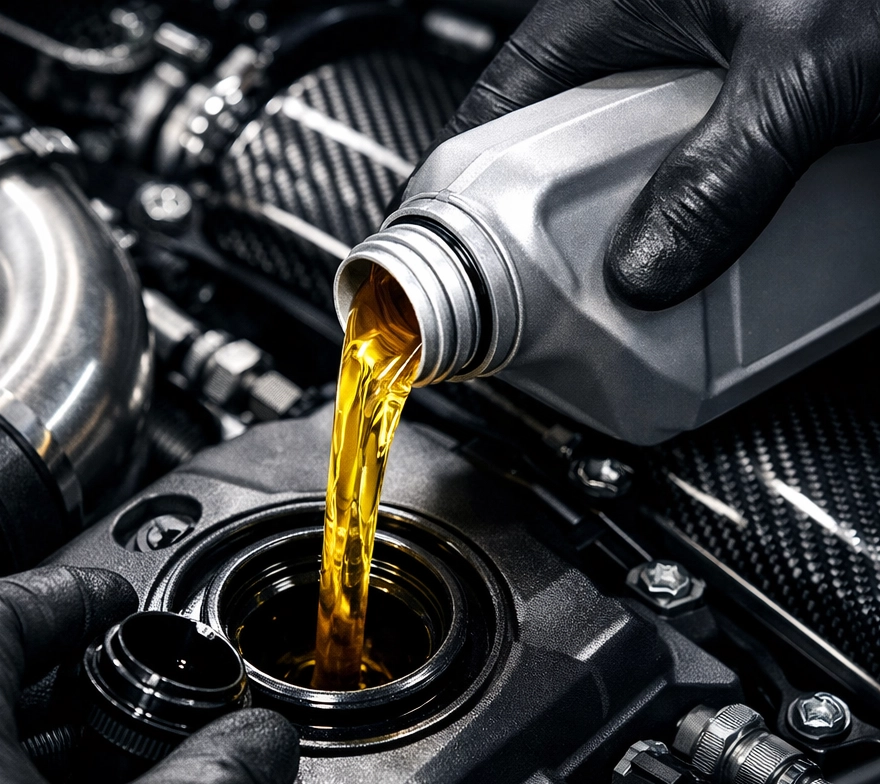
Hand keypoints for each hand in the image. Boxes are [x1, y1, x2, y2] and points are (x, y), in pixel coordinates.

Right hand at [436, 0, 879, 308]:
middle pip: (544, 171)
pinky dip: (673, 241)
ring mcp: (675, 97)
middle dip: (539, 245)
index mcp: (605, 17)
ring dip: (613, 249)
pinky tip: (694, 273)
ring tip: (624, 303)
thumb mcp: (797, 70)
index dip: (450, 200)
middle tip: (547, 306)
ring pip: (609, 192)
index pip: (486, 119)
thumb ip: (721, 173)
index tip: (435, 268)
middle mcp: (631, 58)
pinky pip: (671, 197)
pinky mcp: (722, 130)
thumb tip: (642, 273)